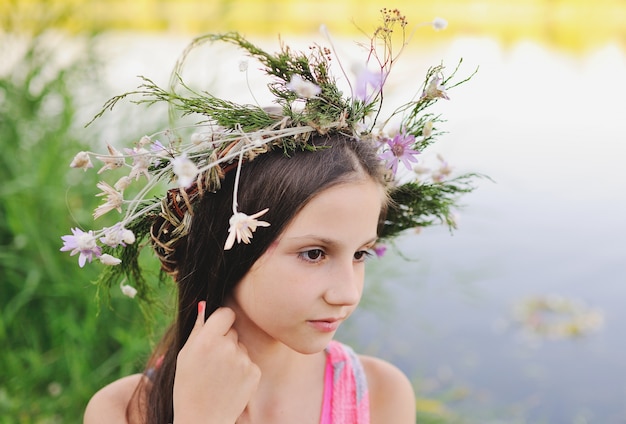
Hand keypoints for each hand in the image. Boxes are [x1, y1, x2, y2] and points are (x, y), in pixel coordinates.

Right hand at [173, 302, 260, 423]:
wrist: (202, 420)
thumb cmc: (188, 387)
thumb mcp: (185, 356)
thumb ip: (197, 329)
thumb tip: (203, 305)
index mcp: (207, 340)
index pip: (226, 313)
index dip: (222, 320)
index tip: (219, 327)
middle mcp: (227, 347)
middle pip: (233, 331)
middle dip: (225, 341)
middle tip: (212, 362)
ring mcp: (243, 360)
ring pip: (241, 347)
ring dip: (234, 356)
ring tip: (220, 376)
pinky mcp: (254, 372)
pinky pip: (249, 361)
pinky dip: (242, 370)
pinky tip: (230, 383)